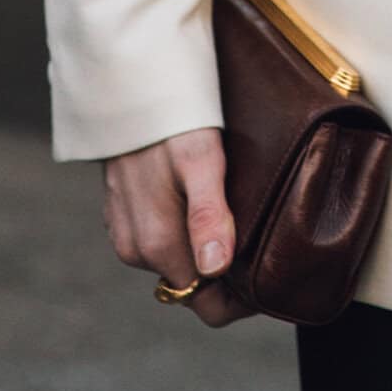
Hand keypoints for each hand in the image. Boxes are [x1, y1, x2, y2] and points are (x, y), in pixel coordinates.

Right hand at [102, 128, 254, 326]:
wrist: (127, 85)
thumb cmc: (171, 118)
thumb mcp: (200, 160)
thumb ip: (207, 215)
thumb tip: (214, 269)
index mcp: (157, 245)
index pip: (206, 305)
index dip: (240, 299)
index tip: (269, 278)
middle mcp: (137, 250)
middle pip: (192, 288)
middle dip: (226, 278)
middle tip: (263, 245)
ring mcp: (126, 234)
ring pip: (176, 264)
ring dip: (204, 252)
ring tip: (236, 221)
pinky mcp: (121, 216)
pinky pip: (159, 242)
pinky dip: (183, 234)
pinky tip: (204, 207)